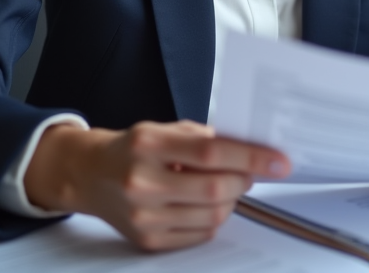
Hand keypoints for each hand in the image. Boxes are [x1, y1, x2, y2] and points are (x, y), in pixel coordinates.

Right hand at [24, 119, 289, 250]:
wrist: (89, 175)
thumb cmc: (133, 148)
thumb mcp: (164, 128)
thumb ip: (204, 138)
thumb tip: (251, 152)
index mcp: (149, 144)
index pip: (212, 152)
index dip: (251, 157)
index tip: (280, 162)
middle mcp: (142, 181)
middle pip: (215, 188)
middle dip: (244, 181)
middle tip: (251, 173)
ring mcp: (143, 215)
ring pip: (212, 215)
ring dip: (232, 200)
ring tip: (227, 186)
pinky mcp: (146, 240)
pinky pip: (200, 234)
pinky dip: (214, 218)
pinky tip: (205, 204)